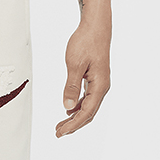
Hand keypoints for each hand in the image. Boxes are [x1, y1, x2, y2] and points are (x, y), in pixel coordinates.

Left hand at [56, 19, 110, 137]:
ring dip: (74, 117)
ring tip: (60, 124)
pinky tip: (68, 110)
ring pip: (88, 106)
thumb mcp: (74, 65)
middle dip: (73, 125)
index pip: (86, 112)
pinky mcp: (95, 79)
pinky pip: (87, 98)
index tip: (60, 132)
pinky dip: (77, 106)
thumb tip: (67, 107)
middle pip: (88, 113)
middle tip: (58, 132)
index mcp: (99, 85)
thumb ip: (71, 87)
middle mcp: (102, 87)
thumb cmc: (86, 41)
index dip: (73, 125)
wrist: (96, 26)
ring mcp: (99, 83)